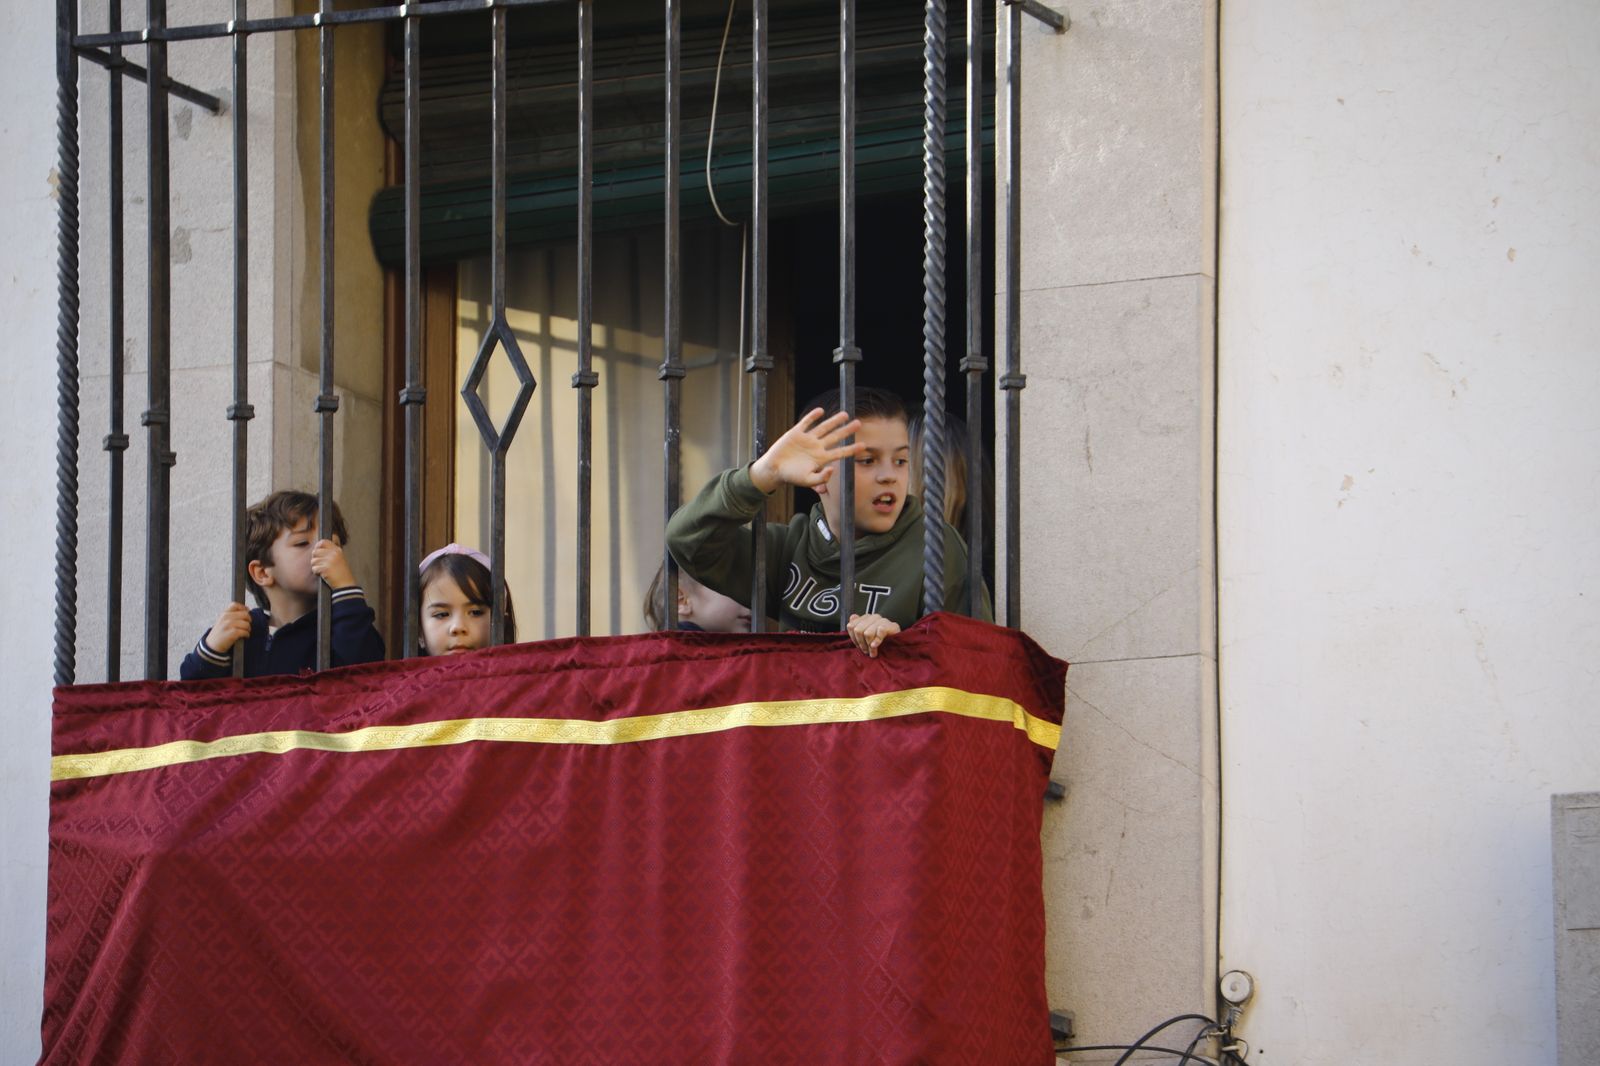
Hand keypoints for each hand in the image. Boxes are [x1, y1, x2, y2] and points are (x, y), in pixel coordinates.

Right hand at [205, 602, 252, 654]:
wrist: (212, 646)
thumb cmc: (219, 634)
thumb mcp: (222, 621)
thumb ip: (232, 616)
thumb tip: (246, 611)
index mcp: (224, 614)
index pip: (235, 605)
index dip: (243, 608)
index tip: (247, 612)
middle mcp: (226, 618)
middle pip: (245, 614)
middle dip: (248, 620)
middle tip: (247, 625)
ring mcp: (228, 625)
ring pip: (246, 624)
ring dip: (248, 629)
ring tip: (245, 631)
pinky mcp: (232, 633)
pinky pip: (245, 631)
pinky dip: (247, 634)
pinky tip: (244, 636)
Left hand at [310, 538, 355, 589]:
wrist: (345, 584)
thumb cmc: (343, 573)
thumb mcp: (341, 558)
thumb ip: (334, 549)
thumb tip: (330, 539)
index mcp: (337, 550)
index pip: (323, 542)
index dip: (318, 546)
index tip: (317, 551)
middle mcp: (333, 554)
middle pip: (315, 551)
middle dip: (315, 558)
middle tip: (320, 564)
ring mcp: (329, 561)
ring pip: (313, 560)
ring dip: (316, 566)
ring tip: (323, 570)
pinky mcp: (325, 568)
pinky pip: (314, 568)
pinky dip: (317, 572)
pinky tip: (323, 574)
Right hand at [749, 408, 865, 493]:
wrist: (774, 469)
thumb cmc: (791, 477)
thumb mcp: (808, 481)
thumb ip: (821, 477)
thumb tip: (833, 469)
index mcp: (821, 459)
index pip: (840, 452)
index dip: (851, 449)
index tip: (863, 445)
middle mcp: (816, 447)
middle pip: (835, 437)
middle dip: (847, 430)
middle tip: (859, 423)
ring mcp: (807, 439)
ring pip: (823, 428)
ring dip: (834, 421)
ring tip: (845, 415)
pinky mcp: (796, 433)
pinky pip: (806, 423)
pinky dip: (812, 417)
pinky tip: (820, 411)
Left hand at [847, 612, 900, 657]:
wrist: (897, 644)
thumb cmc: (880, 642)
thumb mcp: (864, 637)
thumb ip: (856, 627)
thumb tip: (852, 617)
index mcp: (865, 618)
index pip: (851, 626)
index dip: (854, 638)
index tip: (859, 646)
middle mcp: (873, 617)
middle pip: (858, 630)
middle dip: (861, 644)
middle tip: (866, 651)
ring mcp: (882, 620)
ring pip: (867, 633)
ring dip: (869, 646)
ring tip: (873, 652)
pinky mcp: (891, 626)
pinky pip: (880, 632)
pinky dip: (877, 641)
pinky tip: (876, 646)